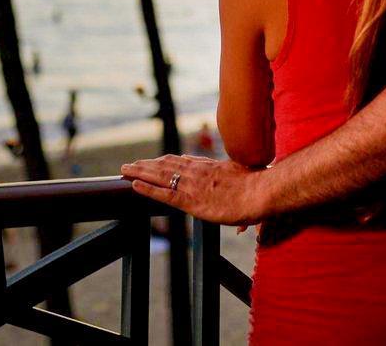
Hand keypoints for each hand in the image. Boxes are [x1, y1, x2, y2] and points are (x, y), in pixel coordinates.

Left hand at [121, 154, 266, 224]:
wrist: (260, 191)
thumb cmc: (259, 188)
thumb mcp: (246, 181)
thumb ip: (240, 194)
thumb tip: (242, 224)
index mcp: (209, 167)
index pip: (181, 161)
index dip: (164, 161)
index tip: (153, 160)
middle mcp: (197, 173)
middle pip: (165, 165)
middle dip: (146, 164)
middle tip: (131, 164)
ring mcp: (192, 186)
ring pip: (159, 176)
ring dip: (139, 172)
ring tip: (125, 170)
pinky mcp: (190, 201)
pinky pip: (163, 194)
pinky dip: (146, 189)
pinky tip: (134, 185)